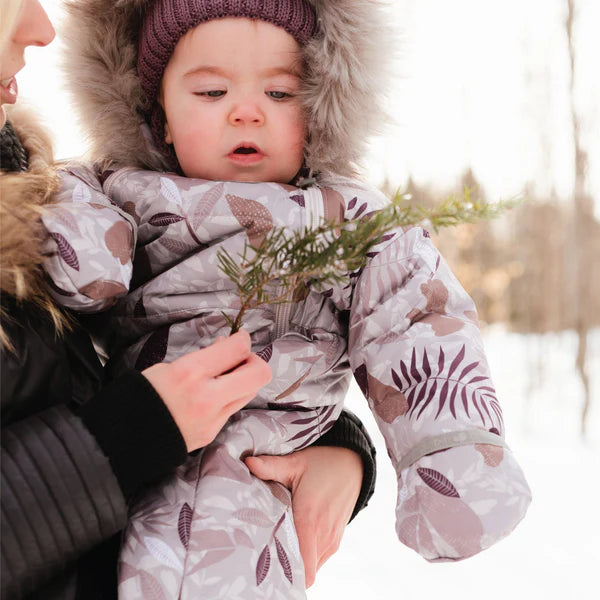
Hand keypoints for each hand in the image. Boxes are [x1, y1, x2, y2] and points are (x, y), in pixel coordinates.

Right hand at [142, 330, 271, 450]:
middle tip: (240, 358)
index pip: (237, 349)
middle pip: (259, 373)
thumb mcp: (167, 366)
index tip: (240, 337)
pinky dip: (230, 396)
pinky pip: (233, 408)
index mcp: (190, 373)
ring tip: (226, 374)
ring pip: (250, 392)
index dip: (243, 339)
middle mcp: (207, 397)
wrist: (123, 438)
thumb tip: (226, 347)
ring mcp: (213, 419)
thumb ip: (202, 358)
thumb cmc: (141, 395)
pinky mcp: (213, 433)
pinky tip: (214, 392)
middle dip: (255, 361)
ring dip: (245, 379)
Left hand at [245, 446, 362, 587]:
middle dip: (283, 567)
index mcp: (310, 520)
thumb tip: (248, 462)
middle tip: (263, 552)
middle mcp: (323, 536)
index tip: (264, 563)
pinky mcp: (335, 540)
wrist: (353, 463)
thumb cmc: (322, 463)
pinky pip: (317, 560)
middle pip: (302, 571)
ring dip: (295, 561)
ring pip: (310, 568)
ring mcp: (331, 540)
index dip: (283, 572)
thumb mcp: (295, 463)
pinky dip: (305, 556)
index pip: (302, 568)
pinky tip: (290, 540)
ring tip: (275, 545)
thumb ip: (271, 466)